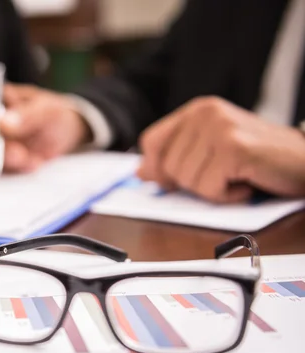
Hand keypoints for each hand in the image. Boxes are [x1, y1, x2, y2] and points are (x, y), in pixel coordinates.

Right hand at [0, 84, 90, 171]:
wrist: (68, 132)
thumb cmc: (55, 112)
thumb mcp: (47, 110)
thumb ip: (26, 115)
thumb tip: (2, 123)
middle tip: (20, 154)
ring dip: (10, 162)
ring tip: (33, 158)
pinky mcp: (1, 159)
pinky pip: (1, 169)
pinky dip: (18, 169)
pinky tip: (34, 162)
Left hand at [137, 96, 304, 201]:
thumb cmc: (259, 159)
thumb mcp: (211, 152)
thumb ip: (176, 157)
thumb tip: (140, 172)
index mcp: (197, 109)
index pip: (151, 141)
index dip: (158, 168)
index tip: (176, 178)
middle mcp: (205, 112)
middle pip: (167, 167)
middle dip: (193, 183)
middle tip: (223, 175)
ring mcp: (220, 128)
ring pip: (187, 181)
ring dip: (212, 191)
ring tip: (237, 176)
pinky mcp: (234, 149)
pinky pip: (209, 189)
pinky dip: (228, 196)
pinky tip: (246, 182)